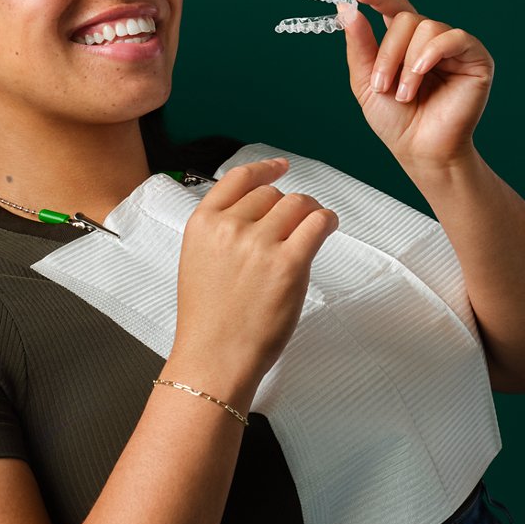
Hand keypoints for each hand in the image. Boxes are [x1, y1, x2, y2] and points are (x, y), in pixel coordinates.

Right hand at [171, 159, 336, 394]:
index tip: (279, 168)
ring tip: (312, 228)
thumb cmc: (208, 320)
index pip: (238, 179)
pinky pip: (318, 223)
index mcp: (203, 224)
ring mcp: (259, 244)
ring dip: (309, 213)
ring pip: (297, 204)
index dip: (264, 169)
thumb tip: (256, 214)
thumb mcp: (197, 261)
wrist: (214, 356)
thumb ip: (221, 232)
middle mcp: (230, 227)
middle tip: (294, 225)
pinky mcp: (288, 263)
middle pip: (272, 194)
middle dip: (287, 206)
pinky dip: (327, 221)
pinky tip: (327, 227)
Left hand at [339, 0, 493, 168]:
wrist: (419, 150)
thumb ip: (359, 45)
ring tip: (405, 94)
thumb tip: (346, 8)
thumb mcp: (365, 82)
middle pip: (405, 18)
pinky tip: (422, 71)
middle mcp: (429, 39)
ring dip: (408, 63)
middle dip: (387, 53)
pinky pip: (454, 37)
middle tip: (381, 86)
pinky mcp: (475, 57)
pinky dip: (432, 52)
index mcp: (404, 42)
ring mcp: (453, 47)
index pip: (393, 6)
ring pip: (426, 26)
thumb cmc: (396, 121)